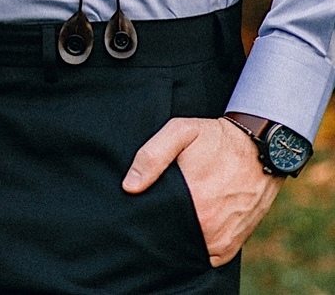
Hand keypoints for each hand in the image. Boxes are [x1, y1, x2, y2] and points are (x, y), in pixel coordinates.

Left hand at [123, 116, 281, 265]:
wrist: (260, 149)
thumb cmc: (216, 138)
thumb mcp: (181, 132)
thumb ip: (152, 156)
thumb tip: (129, 187)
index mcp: (193, 202)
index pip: (154, 224)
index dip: (143, 216)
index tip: (138, 206)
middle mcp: (209, 228)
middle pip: (169, 238)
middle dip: (159, 228)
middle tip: (156, 208)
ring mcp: (221, 241)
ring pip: (186, 250)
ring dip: (177, 239)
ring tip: (171, 217)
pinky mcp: (231, 247)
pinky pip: (204, 257)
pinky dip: (195, 246)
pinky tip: (188, 228)